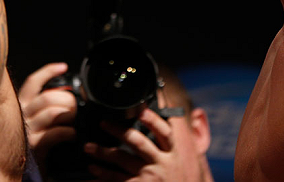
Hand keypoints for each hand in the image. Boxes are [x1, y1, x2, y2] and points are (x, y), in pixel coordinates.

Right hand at [18, 63, 76, 161]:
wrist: (18, 166)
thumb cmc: (27, 138)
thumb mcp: (30, 118)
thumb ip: (41, 105)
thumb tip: (66, 94)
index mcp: (20, 104)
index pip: (33, 82)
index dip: (48, 72)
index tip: (64, 67)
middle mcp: (20, 114)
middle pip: (48, 97)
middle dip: (67, 99)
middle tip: (74, 106)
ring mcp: (26, 129)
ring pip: (53, 112)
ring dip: (69, 114)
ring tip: (72, 120)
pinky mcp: (33, 144)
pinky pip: (56, 133)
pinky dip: (68, 132)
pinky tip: (71, 134)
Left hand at [83, 108, 200, 181]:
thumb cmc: (180, 181)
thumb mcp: (187, 162)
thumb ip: (179, 141)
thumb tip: (195, 113)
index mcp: (174, 155)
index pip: (164, 133)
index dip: (153, 119)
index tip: (140, 109)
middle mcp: (162, 164)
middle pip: (138, 142)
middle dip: (119, 131)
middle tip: (104, 123)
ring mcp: (149, 177)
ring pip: (122, 159)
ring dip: (102, 151)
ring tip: (88, 146)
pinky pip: (116, 179)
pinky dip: (102, 174)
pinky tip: (93, 168)